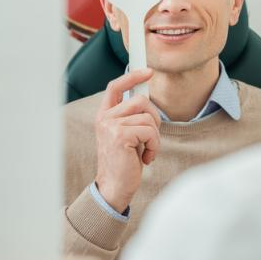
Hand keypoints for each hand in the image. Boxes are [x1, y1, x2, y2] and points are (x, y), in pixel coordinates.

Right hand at [94, 69, 160, 211]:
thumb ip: (131, 117)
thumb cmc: (123, 163)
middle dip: (154, 118)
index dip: (132, 76)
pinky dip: (154, 145)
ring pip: (148, 117)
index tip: (148, 71)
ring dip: (155, 137)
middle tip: (150, 138)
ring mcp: (110, 126)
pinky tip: (146, 158)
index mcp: (105, 116)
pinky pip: (149, 131)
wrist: (114, 188)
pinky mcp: (119, 136)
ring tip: (146, 151)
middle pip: (140, 101)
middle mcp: (104, 118)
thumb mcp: (126, 135)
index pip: (115, 87)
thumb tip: (146, 97)